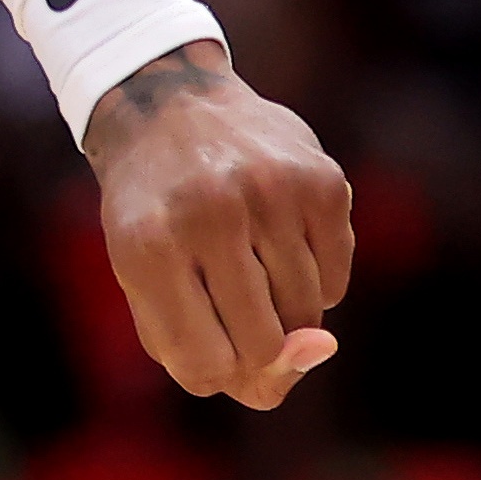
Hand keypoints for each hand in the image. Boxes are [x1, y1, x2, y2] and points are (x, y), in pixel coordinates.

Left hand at [85, 43, 354, 407]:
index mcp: (148, 248)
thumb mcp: (144, 282)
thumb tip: (319, 354)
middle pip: (263, 345)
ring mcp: (271, 193)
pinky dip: (312, 282)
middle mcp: (210, 214)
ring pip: (307, 317)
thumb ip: (203, 347)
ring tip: (246, 263)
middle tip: (230, 308)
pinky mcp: (322, 182)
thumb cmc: (153, 214)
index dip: (213, 372)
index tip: (207, 345)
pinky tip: (276, 242)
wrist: (168, 107)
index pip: (205, 366)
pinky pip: (336, 281)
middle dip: (252, 346)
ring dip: (283, 311)